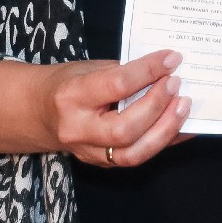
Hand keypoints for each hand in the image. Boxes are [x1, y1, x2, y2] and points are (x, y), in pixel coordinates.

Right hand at [43, 50, 189, 168]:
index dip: (148, 71)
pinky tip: (183, 126)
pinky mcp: (102, 163)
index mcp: (70, 97)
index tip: (172, 59)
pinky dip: (164, 141)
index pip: (116, 85)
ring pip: (133, 153)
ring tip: (184, 105)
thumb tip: (164, 71)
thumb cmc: (67, 84)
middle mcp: (77, 129)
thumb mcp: (87, 68)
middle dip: (157, 105)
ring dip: (165, 129)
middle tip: (176, 83)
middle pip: (125, 128)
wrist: (38, 113)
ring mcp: (89, 152)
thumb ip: (122, 73)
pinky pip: (138, 157)